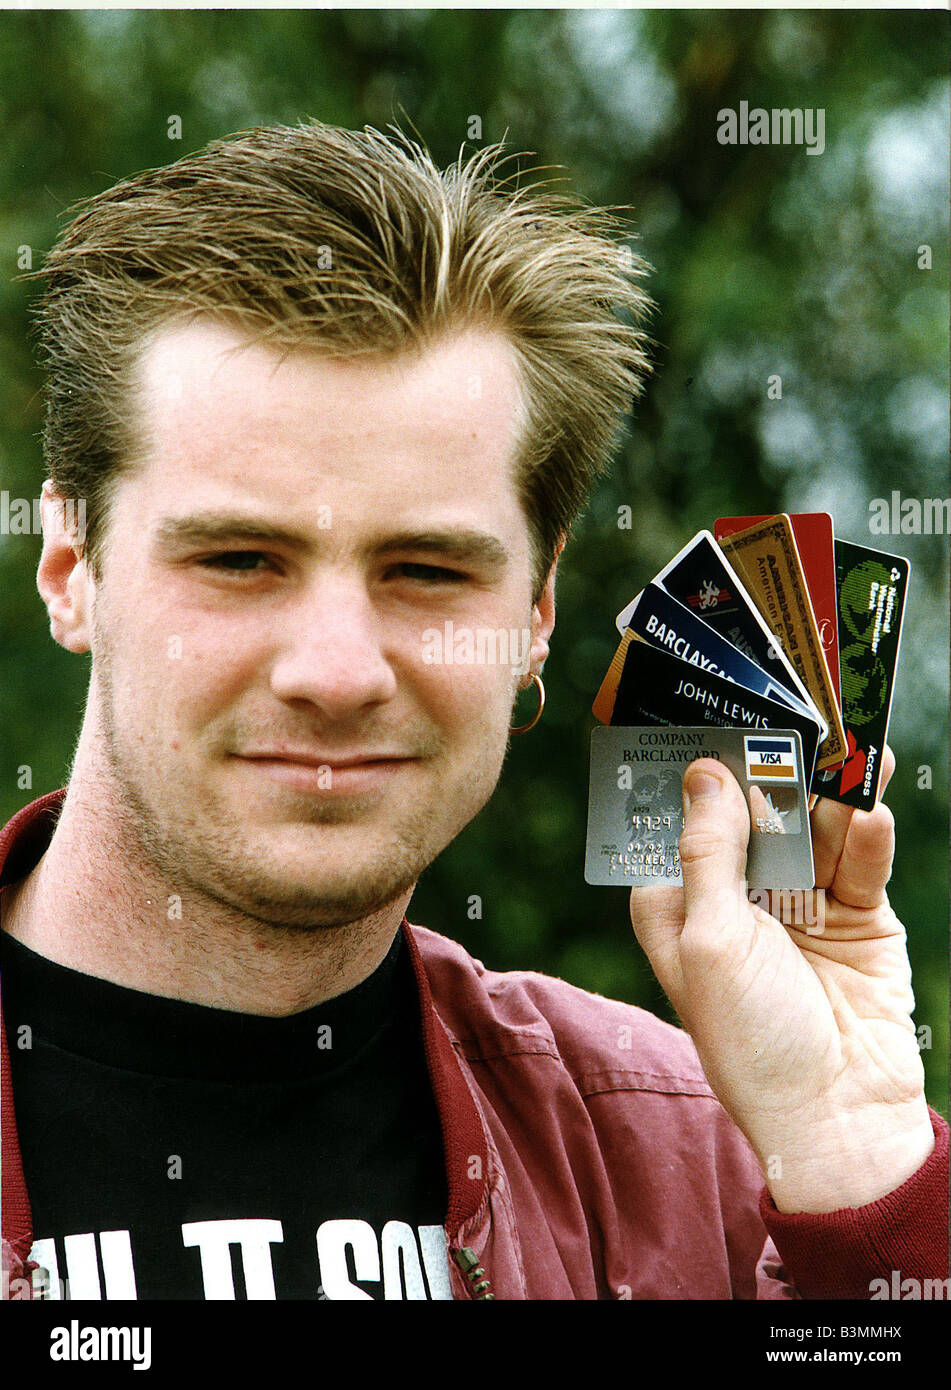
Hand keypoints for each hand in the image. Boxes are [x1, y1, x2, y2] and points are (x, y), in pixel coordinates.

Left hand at [629, 747, 934, 1212]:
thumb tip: (704, 771)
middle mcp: (737, 895)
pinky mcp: (857, 914)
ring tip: (851, 746)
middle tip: (799, 715)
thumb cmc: (750, 1040)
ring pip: (813, 826)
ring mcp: (801, 902)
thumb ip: (708, 853)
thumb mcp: (710, 940)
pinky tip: (870, 806)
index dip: (698, 771)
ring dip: (830, 792)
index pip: (685, 819)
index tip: (714, 713)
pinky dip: (866, 832)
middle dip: (776, 770)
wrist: (839, 1116)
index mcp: (680, 902)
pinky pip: (860, 859)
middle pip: (756, 813)